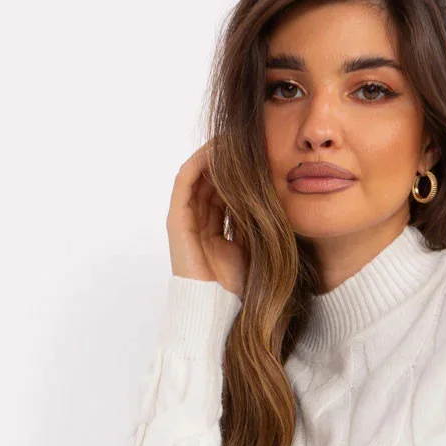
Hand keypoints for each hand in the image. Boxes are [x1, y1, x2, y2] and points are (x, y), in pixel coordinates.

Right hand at [167, 144, 247, 297]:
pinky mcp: (176, 219)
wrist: (219, 306)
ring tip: (231, 139)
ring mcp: (185, 220)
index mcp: (214, 230)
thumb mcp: (253, 244)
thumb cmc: (237, 284)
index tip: (258, 153)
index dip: (238, 172)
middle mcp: (197, 222)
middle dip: (227, 160)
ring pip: (198, 175)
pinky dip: (199, 162)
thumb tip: (269, 192)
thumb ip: (253, 219)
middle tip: (246, 139)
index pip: (224, 191)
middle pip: (210, 180)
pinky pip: (185, 181)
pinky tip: (217, 151)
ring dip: (213, 155)